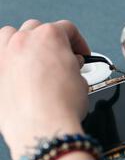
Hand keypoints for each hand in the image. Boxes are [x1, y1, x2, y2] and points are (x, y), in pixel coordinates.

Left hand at [0, 20, 89, 159]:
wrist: (43, 130)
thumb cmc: (61, 107)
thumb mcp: (80, 80)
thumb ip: (73, 65)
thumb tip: (69, 64)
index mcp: (49, 37)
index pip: (67, 29)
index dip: (79, 43)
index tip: (81, 54)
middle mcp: (24, 41)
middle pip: (38, 29)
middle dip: (51, 42)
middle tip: (61, 58)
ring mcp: (4, 55)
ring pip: (11, 35)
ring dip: (24, 42)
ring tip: (34, 58)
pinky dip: (7, 59)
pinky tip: (16, 71)